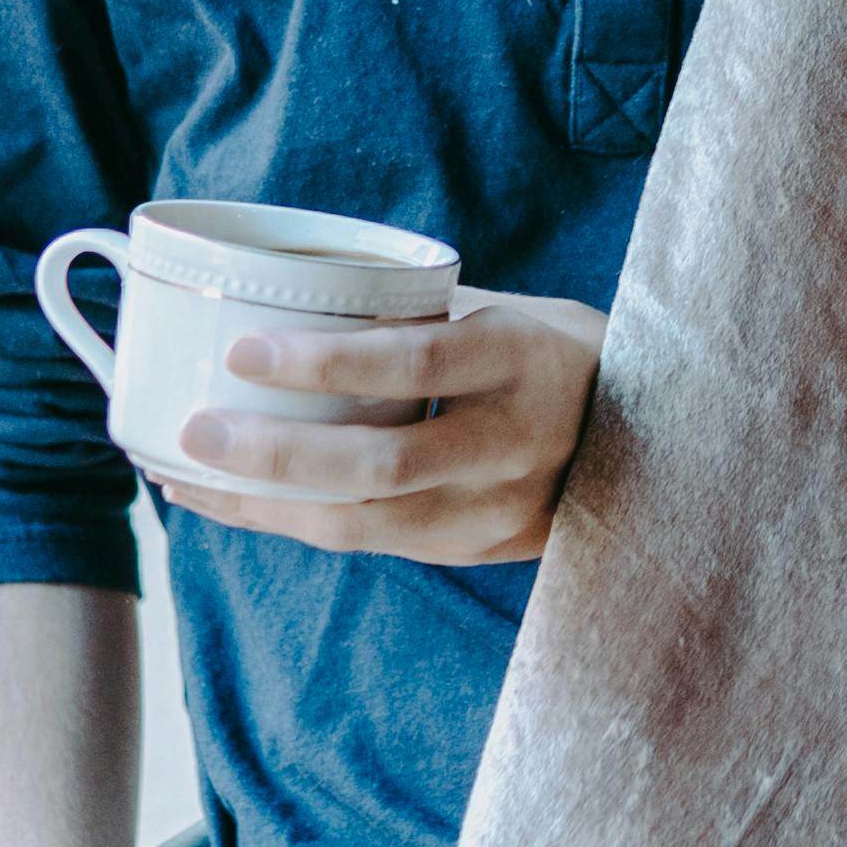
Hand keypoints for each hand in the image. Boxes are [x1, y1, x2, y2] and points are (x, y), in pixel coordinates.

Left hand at [158, 289, 601, 563]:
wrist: (661, 439)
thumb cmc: (555, 352)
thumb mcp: (506, 311)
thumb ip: (417, 315)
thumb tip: (290, 294)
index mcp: (523, 358)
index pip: (415, 364)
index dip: (326, 362)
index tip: (242, 349)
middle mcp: (516, 443)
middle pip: (380, 466)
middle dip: (273, 456)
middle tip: (192, 431)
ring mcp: (502, 511)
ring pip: (367, 525)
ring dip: (265, 505)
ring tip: (185, 475)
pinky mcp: (481, 551)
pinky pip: (375, 543)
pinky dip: (296, 523)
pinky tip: (236, 502)